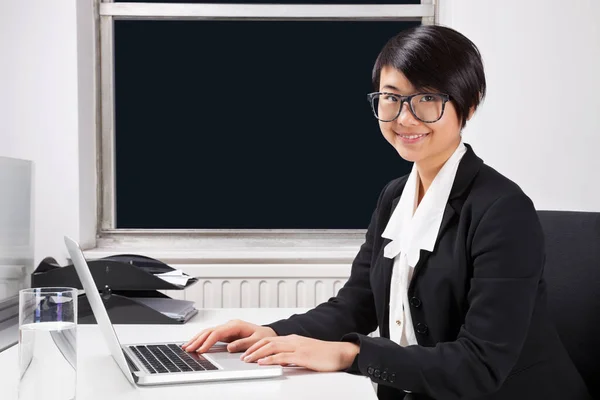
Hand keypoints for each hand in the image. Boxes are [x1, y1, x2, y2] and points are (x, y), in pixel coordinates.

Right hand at [182, 319, 276, 353]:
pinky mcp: (226, 333)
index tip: (200, 350)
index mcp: (236, 325)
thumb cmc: (264, 337)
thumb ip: (243, 343)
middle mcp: (230, 325)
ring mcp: (227, 328)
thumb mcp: (257, 340)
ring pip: (208, 332)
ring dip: (197, 339)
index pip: (217, 333)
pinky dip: (202, 339)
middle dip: (198, 340)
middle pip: (210, 331)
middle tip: (187, 349)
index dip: (208, 342)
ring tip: (187, 346)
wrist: (268, 334)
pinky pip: (211, 335)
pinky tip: (196, 344)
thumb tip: (229, 347)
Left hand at [240, 334, 359, 371]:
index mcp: (293, 339)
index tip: (246, 351)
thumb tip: (280, 361)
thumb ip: (291, 355)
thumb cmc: (324, 354)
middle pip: (267, 341)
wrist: (340, 353)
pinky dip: (270, 359)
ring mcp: (297, 347)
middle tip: (242, 356)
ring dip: (257, 354)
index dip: (256, 345)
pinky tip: (263, 363)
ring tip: (247, 360)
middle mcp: (293, 341)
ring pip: (272, 347)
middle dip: (252, 349)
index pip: (270, 339)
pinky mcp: (302, 356)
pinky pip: (283, 356)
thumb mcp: (304, 353)